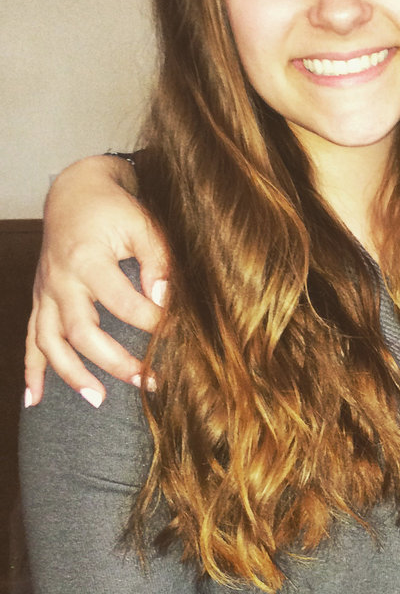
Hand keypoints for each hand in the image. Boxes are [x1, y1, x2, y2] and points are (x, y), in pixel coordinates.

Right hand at [24, 155, 169, 405]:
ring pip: (50, 343)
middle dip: (115, 361)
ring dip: (72, 375)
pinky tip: (34, 400)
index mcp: (87, 260)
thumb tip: (165, 299)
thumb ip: (158, 260)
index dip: (151, 319)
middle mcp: (60, 281)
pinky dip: (31, 371)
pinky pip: (30, 340)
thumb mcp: (143, 225)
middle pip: (82, 332)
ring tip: (99, 400)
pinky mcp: (40, 300)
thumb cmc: (115, 210)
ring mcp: (45, 293)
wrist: (75, 193)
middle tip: (148, 382)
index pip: (121, 301)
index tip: (176, 331)